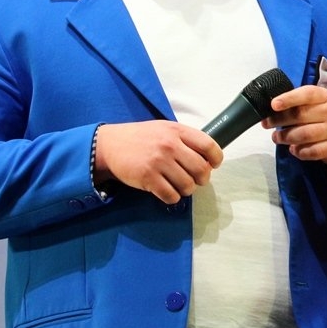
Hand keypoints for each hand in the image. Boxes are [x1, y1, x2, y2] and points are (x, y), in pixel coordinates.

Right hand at [94, 120, 223, 203]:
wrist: (110, 145)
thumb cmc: (142, 138)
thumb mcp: (165, 129)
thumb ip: (185, 140)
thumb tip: (207, 159)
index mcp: (177, 131)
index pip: (209, 145)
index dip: (216, 158)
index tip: (214, 165)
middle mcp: (170, 145)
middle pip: (201, 169)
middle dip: (202, 179)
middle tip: (196, 180)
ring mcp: (159, 162)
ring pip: (187, 185)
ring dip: (187, 189)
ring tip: (180, 186)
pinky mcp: (147, 178)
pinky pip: (171, 195)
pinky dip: (173, 197)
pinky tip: (168, 192)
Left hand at [263, 85, 326, 165]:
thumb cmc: (326, 117)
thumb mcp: (317, 103)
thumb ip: (298, 103)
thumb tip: (271, 108)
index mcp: (324, 97)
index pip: (306, 94)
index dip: (288, 98)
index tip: (274, 104)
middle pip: (300, 115)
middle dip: (279, 120)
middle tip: (267, 124)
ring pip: (303, 135)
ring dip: (285, 137)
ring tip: (276, 137)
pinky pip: (310, 151)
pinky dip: (298, 151)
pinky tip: (293, 149)